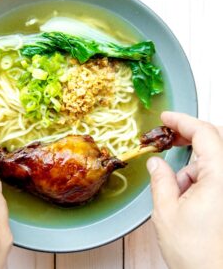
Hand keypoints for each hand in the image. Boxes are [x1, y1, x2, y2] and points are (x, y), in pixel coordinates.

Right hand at [147, 112, 222, 268]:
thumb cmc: (199, 254)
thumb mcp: (167, 212)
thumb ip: (160, 180)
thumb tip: (156, 162)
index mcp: (221, 177)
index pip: (205, 133)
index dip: (182, 121)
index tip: (165, 118)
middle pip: (212, 142)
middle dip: (187, 140)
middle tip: (166, 140)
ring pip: (211, 161)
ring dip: (190, 168)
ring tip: (175, 192)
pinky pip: (214, 176)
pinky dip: (197, 179)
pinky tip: (186, 197)